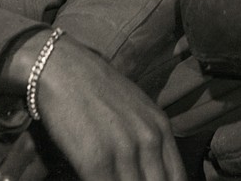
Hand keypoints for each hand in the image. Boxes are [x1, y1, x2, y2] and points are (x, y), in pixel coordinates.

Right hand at [29, 34, 183, 180]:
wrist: (62, 69)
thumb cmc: (97, 90)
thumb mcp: (136, 110)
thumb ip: (149, 141)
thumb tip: (153, 173)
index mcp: (161, 127)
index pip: (177, 179)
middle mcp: (149, 139)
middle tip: (125, 180)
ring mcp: (125, 150)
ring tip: (110, 179)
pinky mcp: (97, 160)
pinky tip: (93, 180)